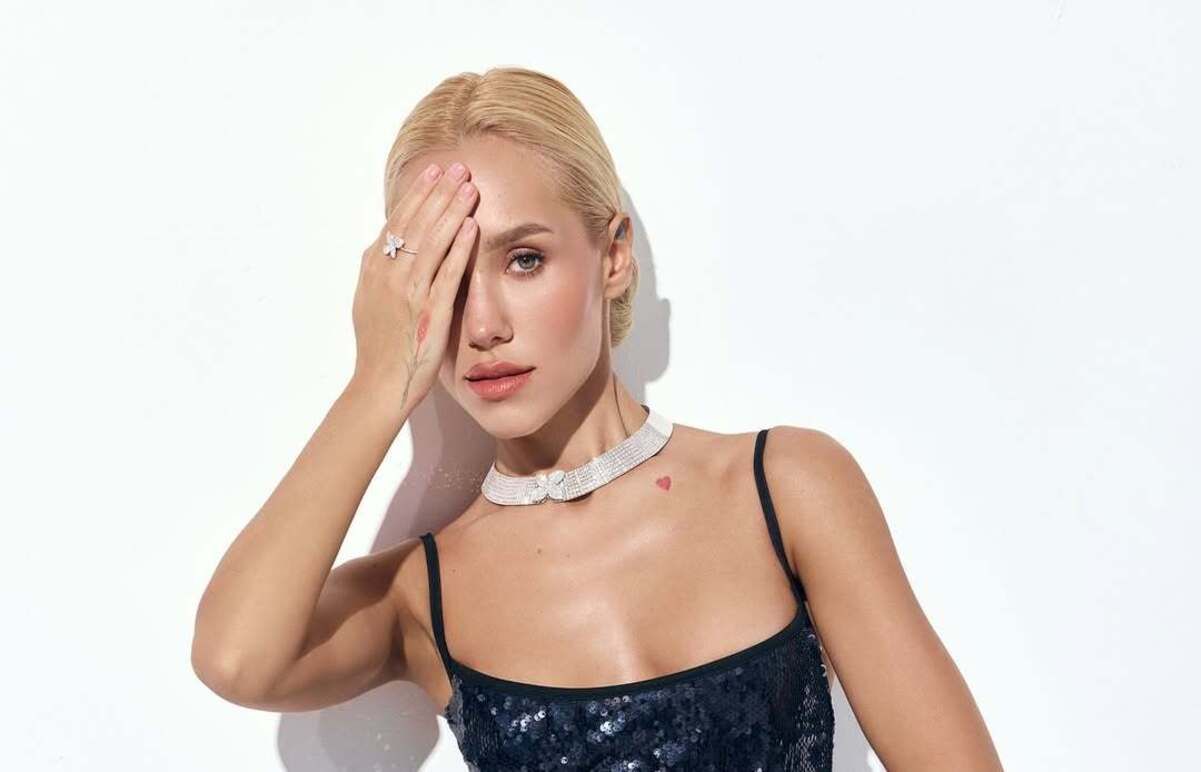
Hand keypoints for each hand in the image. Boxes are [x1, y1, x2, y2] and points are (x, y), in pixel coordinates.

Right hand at [350, 160, 477, 413]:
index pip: (398, 221)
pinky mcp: (428, 311)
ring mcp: (407, 292)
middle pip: (415, 222)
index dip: (417, 194)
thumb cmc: (380, 348)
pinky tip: (471, 226)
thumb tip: (384, 249)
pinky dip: (459, 247)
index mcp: (373, 269)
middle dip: (438, 191)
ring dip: (451, 209)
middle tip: (458, 166)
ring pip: (431, 240)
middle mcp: (388, 275)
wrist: (380, 386)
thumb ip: (380, 274)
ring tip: (469, 186)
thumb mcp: (370, 302)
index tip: (433, 172)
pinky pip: (446, 272)